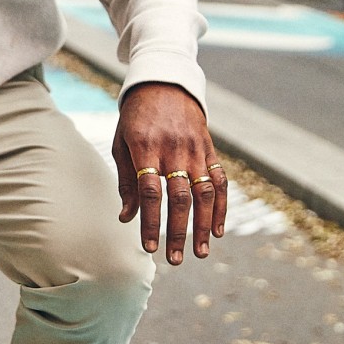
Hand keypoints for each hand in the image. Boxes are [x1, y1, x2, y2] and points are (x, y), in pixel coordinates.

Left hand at [112, 81, 226, 264]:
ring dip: (203, 226)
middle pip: (180, 197)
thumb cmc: (135, 118)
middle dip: (178, 231)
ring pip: (204, 193)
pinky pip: (220, 181)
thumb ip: (127, 181)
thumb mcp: (122, 144)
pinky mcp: (210, 149)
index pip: (150, 192)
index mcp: (146, 147)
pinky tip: (216, 230)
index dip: (150, 221)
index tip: (148, 247)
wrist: (163, 84)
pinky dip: (221, 207)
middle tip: (175, 259)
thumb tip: (126, 218)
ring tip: (200, 253)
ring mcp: (196, 149)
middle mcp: (175, 149)